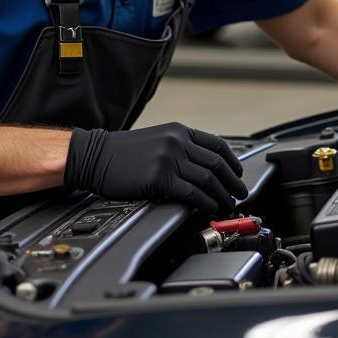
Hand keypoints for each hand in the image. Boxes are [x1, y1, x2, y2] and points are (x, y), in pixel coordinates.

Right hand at [63, 122, 247, 212]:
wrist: (96, 156)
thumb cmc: (123, 152)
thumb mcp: (158, 138)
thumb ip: (181, 147)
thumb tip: (204, 166)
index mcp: (179, 131)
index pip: (217, 145)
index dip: (233, 163)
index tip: (238, 175)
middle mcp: (178, 142)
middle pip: (217, 163)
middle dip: (233, 182)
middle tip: (241, 194)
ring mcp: (169, 159)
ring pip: (208, 179)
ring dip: (223, 194)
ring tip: (229, 204)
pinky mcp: (159, 178)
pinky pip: (191, 192)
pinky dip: (206, 201)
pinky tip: (210, 207)